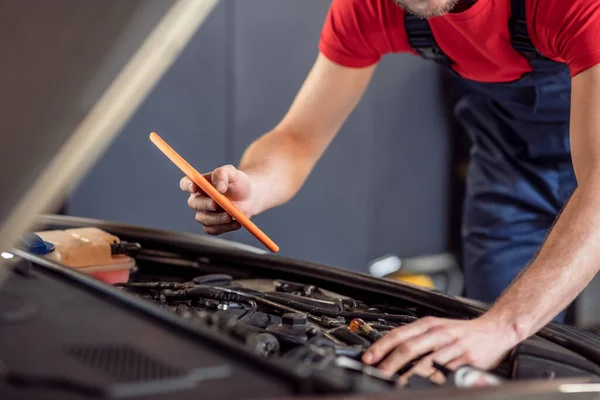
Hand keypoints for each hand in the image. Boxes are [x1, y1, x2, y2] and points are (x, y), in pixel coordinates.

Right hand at [180, 165, 254, 234]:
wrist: (249, 197)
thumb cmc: (237, 182)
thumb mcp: (232, 173)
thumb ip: (222, 174)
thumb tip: (218, 187)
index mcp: (199, 183)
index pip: (185, 183)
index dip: (187, 185)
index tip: (194, 187)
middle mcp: (198, 199)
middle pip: (194, 203)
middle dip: (205, 204)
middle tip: (217, 204)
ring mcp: (204, 213)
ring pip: (204, 218)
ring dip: (218, 218)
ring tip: (231, 215)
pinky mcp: (212, 225)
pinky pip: (213, 229)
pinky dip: (225, 227)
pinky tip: (236, 222)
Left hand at [362, 316, 517, 384]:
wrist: (494, 329)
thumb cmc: (461, 331)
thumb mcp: (436, 327)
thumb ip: (415, 336)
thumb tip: (388, 349)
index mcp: (429, 324)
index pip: (399, 334)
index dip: (381, 347)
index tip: (369, 358)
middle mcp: (439, 333)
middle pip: (409, 348)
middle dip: (390, 363)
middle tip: (378, 374)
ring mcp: (453, 347)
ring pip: (426, 362)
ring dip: (408, 375)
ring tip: (396, 383)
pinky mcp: (467, 360)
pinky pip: (446, 372)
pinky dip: (433, 381)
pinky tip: (423, 385)